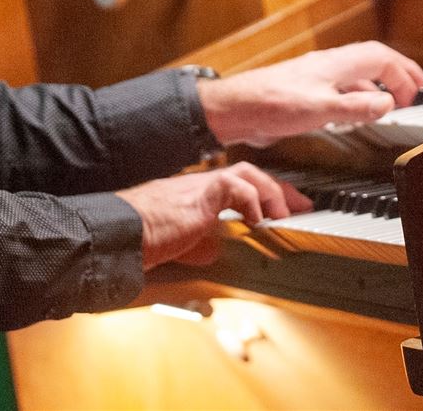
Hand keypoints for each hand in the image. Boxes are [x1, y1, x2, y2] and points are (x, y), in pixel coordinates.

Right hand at [115, 162, 311, 270]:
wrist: (122, 231)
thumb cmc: (140, 237)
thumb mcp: (178, 241)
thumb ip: (197, 242)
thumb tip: (212, 250)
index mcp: (196, 193)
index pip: (238, 183)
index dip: (264, 194)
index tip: (284, 208)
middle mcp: (199, 183)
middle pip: (249, 171)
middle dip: (279, 189)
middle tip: (301, 205)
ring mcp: (198, 186)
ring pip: (246, 172)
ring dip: (270, 192)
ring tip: (283, 213)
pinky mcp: (198, 195)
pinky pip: (233, 186)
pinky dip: (251, 200)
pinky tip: (257, 218)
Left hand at [196, 41, 422, 146]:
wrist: (234, 109)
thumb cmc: (270, 104)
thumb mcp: (320, 109)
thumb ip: (355, 107)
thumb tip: (387, 102)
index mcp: (334, 64)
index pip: (381, 57)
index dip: (405, 71)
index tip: (421, 90)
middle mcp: (326, 67)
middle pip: (371, 61)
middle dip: (398, 74)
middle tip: (417, 91)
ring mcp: (315, 78)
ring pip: (356, 74)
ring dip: (378, 85)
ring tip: (394, 102)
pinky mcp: (304, 92)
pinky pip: (341, 89)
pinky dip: (358, 97)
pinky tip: (357, 112)